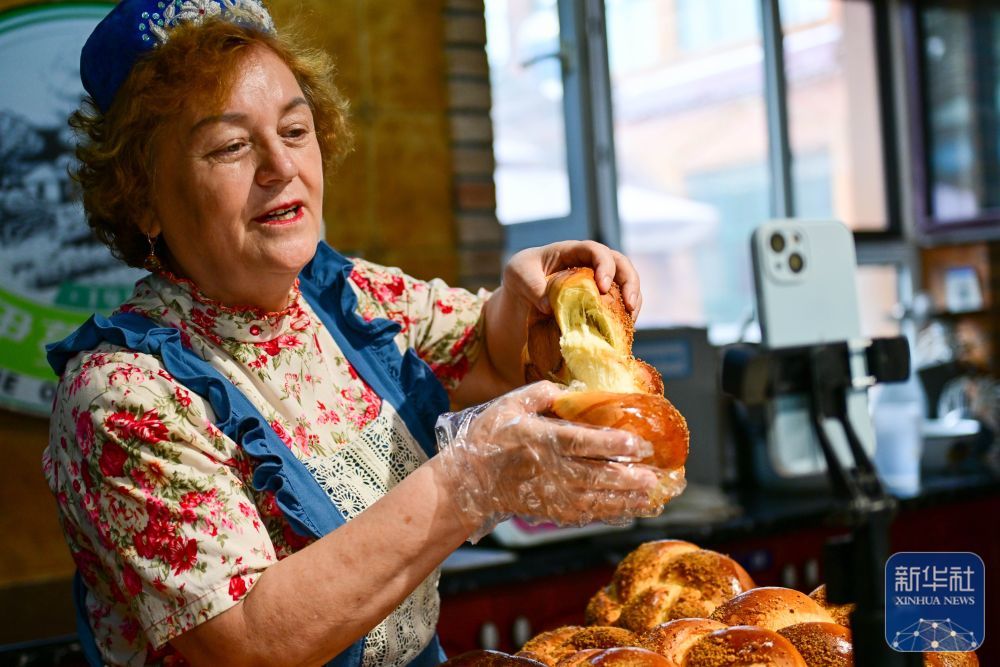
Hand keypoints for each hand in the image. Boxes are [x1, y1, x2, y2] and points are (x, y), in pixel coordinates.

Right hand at [434, 381, 662, 541]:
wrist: (469, 481)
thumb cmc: (490, 437)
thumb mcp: (509, 404)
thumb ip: (542, 393)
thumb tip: (573, 391)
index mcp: (540, 439)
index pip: (579, 442)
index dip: (609, 444)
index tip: (636, 444)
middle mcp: (549, 470)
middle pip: (594, 476)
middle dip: (628, 478)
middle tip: (657, 476)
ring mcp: (552, 494)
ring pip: (596, 499)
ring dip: (627, 499)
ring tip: (655, 496)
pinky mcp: (553, 511)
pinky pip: (587, 514)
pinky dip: (612, 513)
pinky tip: (634, 509)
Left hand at [503, 241, 642, 318]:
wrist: (522, 290)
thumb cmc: (522, 274)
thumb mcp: (518, 274)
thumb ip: (531, 285)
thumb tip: (548, 306)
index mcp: (573, 250)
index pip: (596, 250)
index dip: (604, 266)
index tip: (602, 288)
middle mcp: (592, 263)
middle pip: (621, 265)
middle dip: (630, 283)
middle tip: (629, 305)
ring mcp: (599, 281)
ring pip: (626, 284)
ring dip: (633, 301)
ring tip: (630, 322)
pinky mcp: (600, 300)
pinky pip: (619, 305)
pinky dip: (624, 317)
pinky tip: (622, 331)